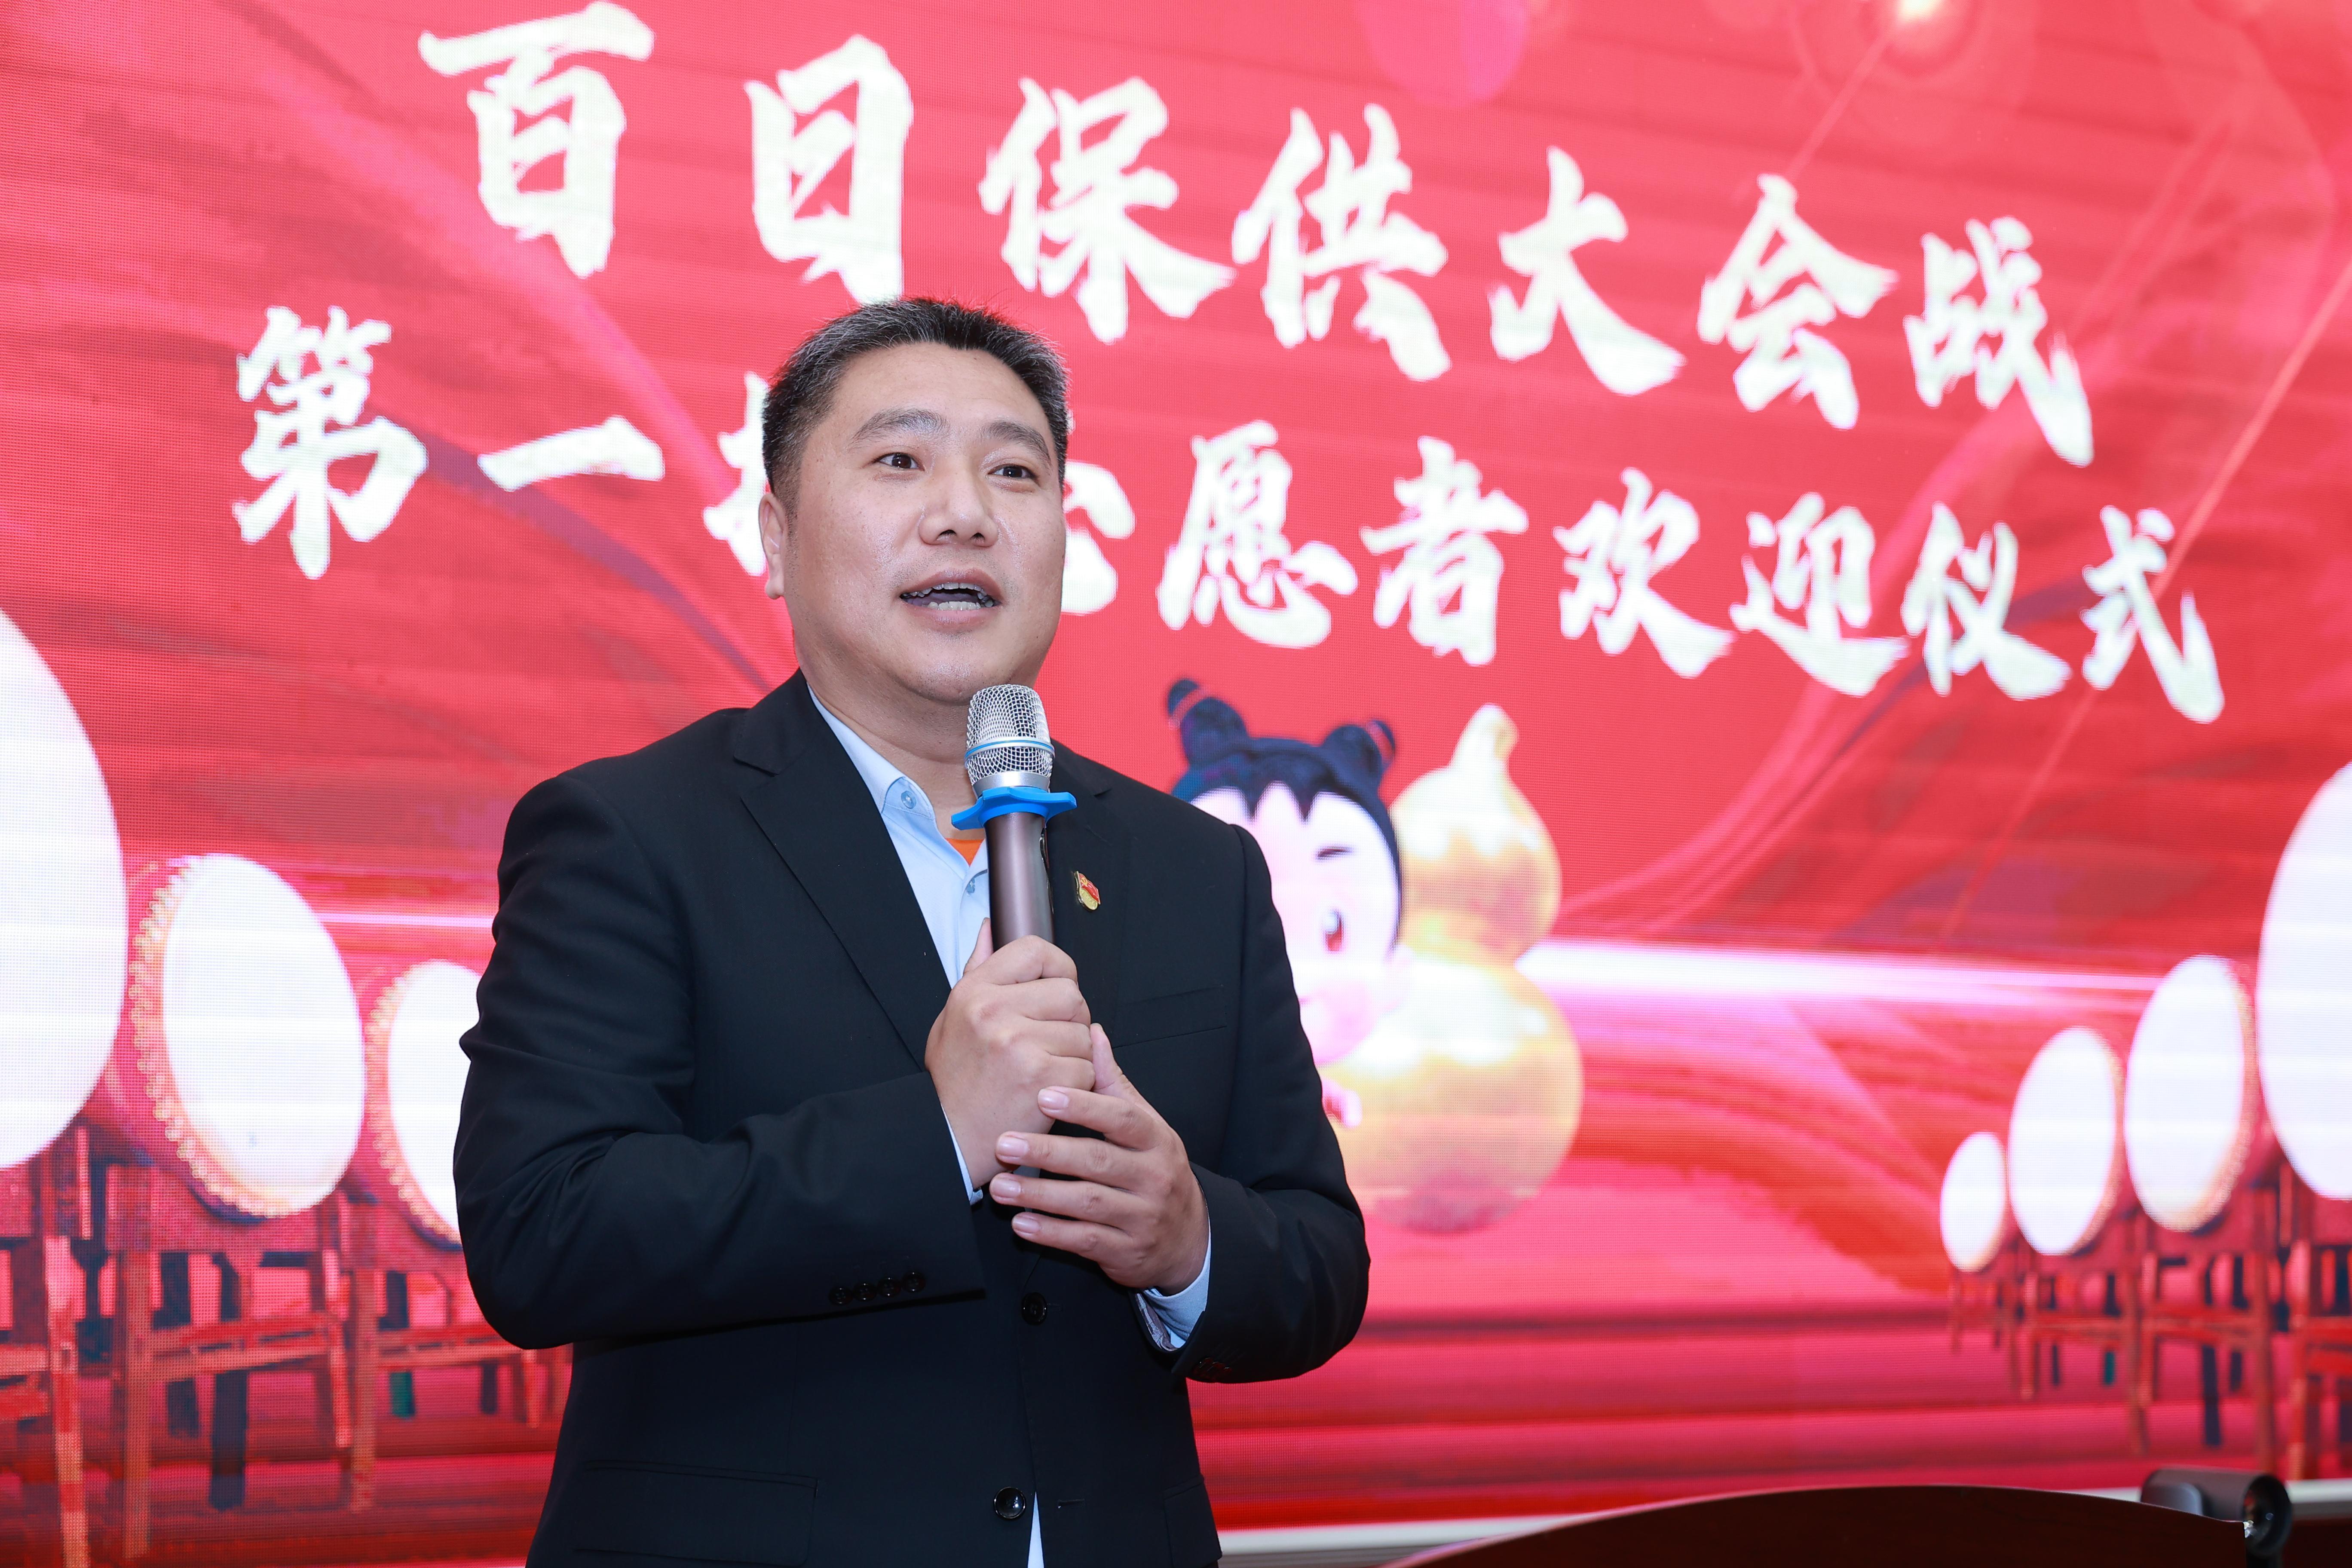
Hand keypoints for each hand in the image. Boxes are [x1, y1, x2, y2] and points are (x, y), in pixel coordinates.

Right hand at [927, 921, 1096, 1185]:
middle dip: (1071, 1020)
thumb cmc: (955, 1082)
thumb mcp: (953, 1018)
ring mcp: (1018, 1043)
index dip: (1059, 970)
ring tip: (1044, 1070)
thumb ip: (977, 971)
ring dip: (1075, 1055)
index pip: (1037, 951)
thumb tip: (989, 929)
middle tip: (1050, 1043)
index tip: (1056, 990)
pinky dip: (1077, 1084)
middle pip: (1071, 994)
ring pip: (1084, 1033)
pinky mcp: (1041, 1077)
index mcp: (974, 991)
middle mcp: (994, 1011)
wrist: (948, 1139)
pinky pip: (1086, 1067)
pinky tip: (1049, 1092)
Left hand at [988, 1025, 1208, 1293]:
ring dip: (1040, 1195)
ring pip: (1087, 1204)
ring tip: (1000, 1186)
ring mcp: (1141, 1217)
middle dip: (1048, 1153)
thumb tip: (1093, 1033)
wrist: (1187, 1238)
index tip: (1044, 1095)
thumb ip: (1114, 1083)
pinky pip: (1085, 1241)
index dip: (1084, 1107)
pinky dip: (1051, 1233)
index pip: (1122, 1118)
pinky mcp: (1126, 1251)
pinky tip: (1021, 1223)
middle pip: (1098, 1161)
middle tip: (1005, 1143)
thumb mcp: (1146, 1125)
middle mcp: (1154, 1178)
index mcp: (1157, 1140)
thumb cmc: (1154, 1169)